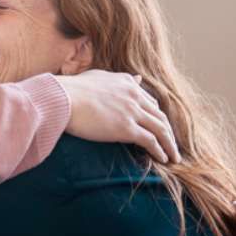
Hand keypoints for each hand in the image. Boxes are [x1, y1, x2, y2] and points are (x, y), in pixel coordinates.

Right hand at [55, 70, 179, 163]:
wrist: (61, 98)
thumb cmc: (71, 89)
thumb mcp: (99, 77)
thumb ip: (119, 78)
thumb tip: (137, 78)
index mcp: (127, 83)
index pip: (149, 102)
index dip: (156, 116)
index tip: (158, 126)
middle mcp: (134, 96)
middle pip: (160, 116)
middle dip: (168, 131)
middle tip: (171, 143)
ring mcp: (132, 112)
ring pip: (161, 129)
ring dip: (169, 144)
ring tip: (173, 156)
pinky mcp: (126, 129)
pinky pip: (150, 141)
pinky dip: (160, 150)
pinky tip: (163, 158)